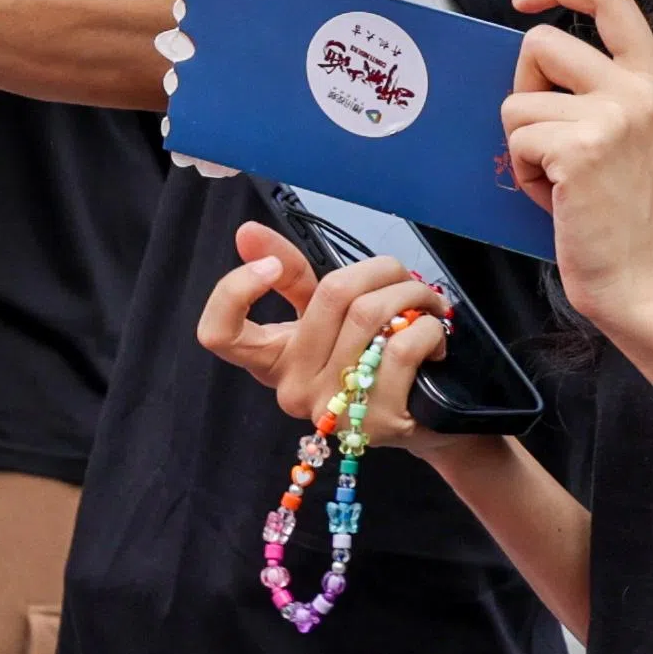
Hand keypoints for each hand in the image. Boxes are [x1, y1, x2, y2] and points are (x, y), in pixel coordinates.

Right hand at [196, 224, 454, 456]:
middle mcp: (293, 389)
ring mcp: (333, 409)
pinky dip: (428, 327)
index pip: (219, 334)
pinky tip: (433, 336)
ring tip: (425, 302)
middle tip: (402, 276)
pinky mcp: (376, 421)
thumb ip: (288, 275)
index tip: (272, 266)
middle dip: (380, 270)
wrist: (422, 422)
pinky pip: (402, 346)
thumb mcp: (324, 317)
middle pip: (331, 296)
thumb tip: (246, 231)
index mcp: (272, 359)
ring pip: (370, 314)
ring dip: (411, 295)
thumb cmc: (368, 361)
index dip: (236, 291)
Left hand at [503, 0, 652, 338]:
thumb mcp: (632, 135)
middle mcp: (639, 88)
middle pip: (539, 43)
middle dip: (524, 90)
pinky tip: (554, 198)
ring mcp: (612, 115)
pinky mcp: (580, 148)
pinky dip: (522, 172)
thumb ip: (599, 90)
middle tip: (546, 140)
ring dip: (523, 143)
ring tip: (557, 180)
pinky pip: (516, 138)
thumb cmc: (625, 216)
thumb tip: (531, 56)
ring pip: (518, 99)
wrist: (643, 281)